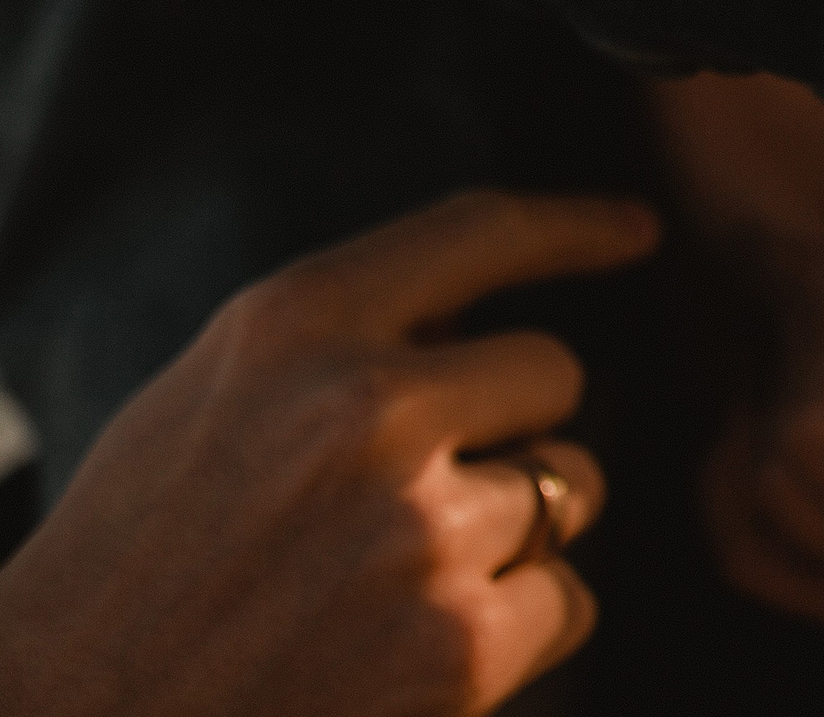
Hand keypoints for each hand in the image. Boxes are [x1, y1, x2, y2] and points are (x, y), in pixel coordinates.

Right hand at [0, 191, 658, 716]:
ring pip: (570, 488)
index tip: (636, 230)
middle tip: (424, 493)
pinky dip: (520, 627)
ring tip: (396, 580)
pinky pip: (569, 598)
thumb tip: (478, 307)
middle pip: (554, 372)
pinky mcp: (459, 642)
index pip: (478, 231)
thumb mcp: (207, 398)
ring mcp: (421, 527)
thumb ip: (338, 338)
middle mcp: (367, 410)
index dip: (574, 226)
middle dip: (516, 425)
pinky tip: (419, 649)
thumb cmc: (134, 564)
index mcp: (293, 326)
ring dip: (515, 532)